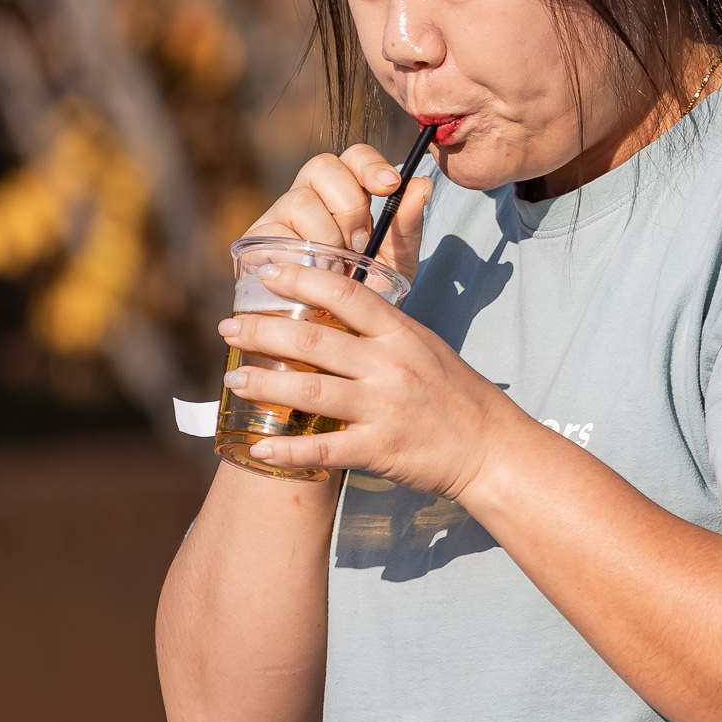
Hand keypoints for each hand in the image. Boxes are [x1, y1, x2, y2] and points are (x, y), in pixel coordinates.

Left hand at [219, 259, 535, 499]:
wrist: (492, 449)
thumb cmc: (457, 396)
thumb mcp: (426, 348)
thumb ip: (383, 331)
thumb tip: (334, 310)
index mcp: (402, 335)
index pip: (346, 295)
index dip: (302, 279)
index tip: (267, 272)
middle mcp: (391, 366)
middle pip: (315, 342)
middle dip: (264, 332)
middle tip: (228, 326)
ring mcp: (385, 408)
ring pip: (312, 391)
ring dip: (265, 384)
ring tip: (233, 377)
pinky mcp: (380, 449)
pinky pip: (325, 448)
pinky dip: (289, 448)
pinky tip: (259, 447)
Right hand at [241, 144, 434, 280]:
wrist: (337, 329)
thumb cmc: (368, 288)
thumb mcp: (397, 261)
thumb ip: (407, 225)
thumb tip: (423, 185)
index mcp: (346, 190)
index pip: (354, 156)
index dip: (369, 165)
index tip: (389, 186)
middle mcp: (310, 193)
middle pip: (323, 168)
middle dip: (349, 206)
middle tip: (361, 245)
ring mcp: (281, 215)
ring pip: (300, 201)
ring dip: (326, 237)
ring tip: (338, 270)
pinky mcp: (257, 240)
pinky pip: (274, 233)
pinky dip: (298, 256)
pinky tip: (312, 276)